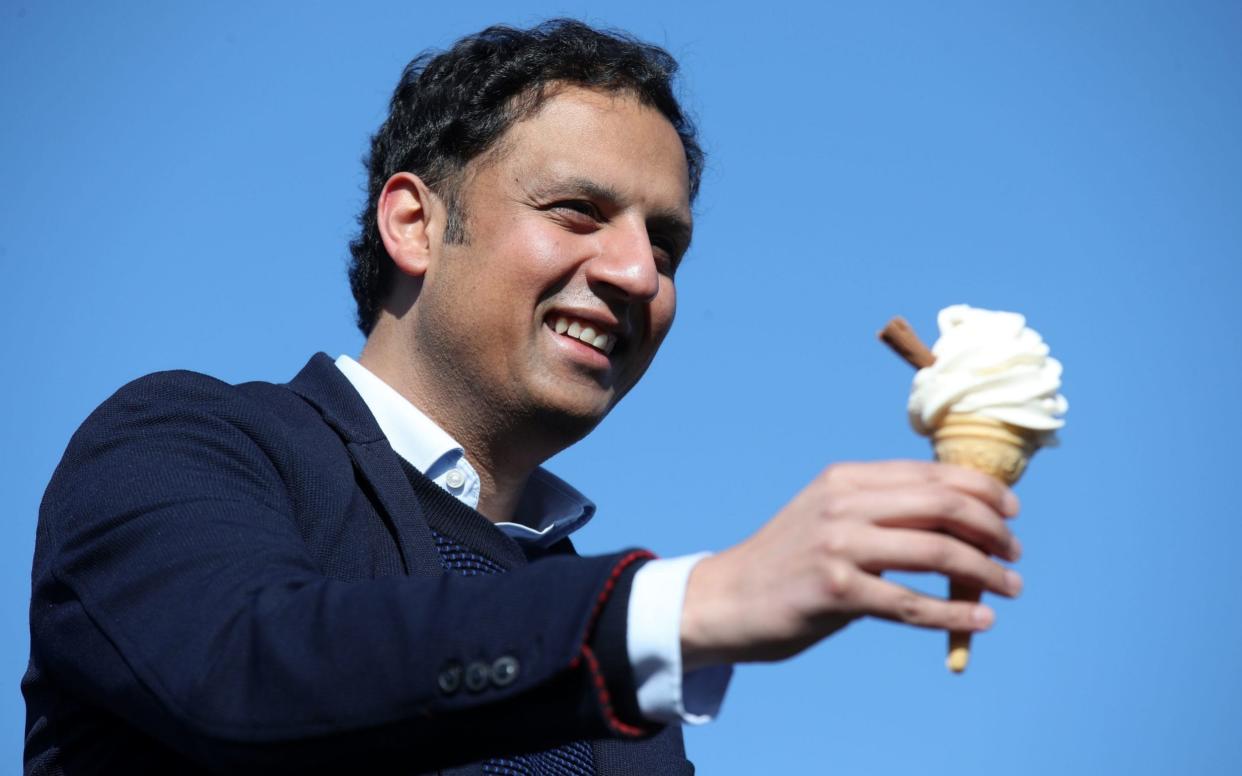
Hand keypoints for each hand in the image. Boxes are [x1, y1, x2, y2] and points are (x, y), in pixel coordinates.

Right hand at [680, 461, 1022, 669]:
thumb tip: (958, 516)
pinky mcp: (835, 591)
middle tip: (1014, 553)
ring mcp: (838, 546)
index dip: (983, 490)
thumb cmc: (789, 561)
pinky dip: (954, 613)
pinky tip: (980, 620)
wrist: (726, 598)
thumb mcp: (829, 514)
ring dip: (985, 572)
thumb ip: (881, 508)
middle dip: (992, 529)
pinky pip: (912, 602)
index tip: (1011, 513)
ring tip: (1009, 587)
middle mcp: (843, 503)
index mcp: (846, 478)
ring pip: (937, 552)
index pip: (931, 473)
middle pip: (943, 505)